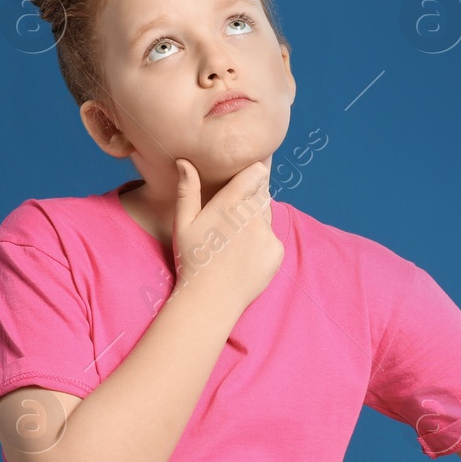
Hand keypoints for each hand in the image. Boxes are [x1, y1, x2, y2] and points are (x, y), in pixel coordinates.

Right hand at [171, 158, 281, 311]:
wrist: (211, 300)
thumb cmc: (193, 260)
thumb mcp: (183, 224)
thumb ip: (187, 190)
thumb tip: (184, 161)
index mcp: (230, 204)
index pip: (258, 172)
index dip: (252, 174)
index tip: (246, 179)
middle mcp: (253, 216)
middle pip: (263, 193)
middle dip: (251, 198)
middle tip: (232, 218)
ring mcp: (268, 234)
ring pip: (267, 215)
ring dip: (256, 220)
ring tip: (235, 239)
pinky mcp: (277, 251)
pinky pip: (273, 237)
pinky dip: (263, 241)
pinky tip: (244, 254)